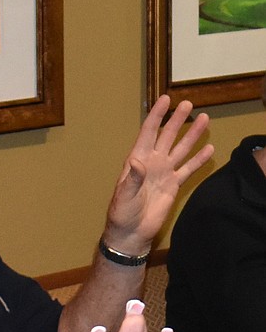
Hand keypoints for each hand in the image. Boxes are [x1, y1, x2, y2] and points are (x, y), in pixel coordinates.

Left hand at [103, 95, 212, 254]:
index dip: (156, 116)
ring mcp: (164, 172)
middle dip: (177, 120)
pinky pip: (188, 169)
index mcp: (137, 160)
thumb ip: (131, 178)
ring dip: (192, 135)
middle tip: (188, 103)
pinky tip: (209, 148)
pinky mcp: (174, 185)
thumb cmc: (121, 214)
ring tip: (204, 119)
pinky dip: (199, 160)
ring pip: (181, 149)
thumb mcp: (123, 196)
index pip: (148, 132)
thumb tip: (136, 161)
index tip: (165, 99)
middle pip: (167, 136)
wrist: (132, 232)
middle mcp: (152, 162)